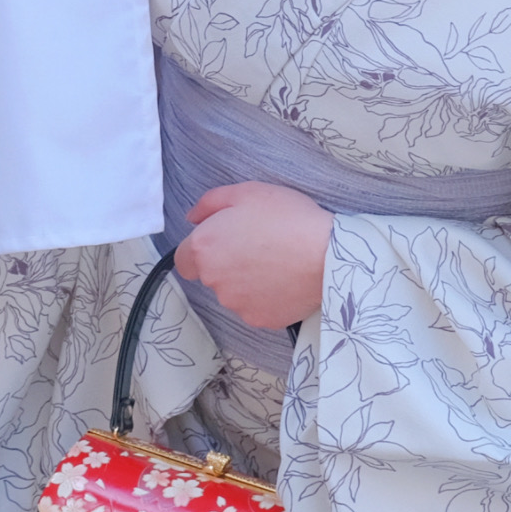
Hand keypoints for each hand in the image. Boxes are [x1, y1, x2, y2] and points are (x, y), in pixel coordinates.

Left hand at [173, 181, 334, 329]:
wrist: (327, 254)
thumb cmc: (288, 218)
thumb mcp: (247, 192)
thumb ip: (211, 203)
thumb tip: (193, 218)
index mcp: (204, 248)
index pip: (184, 259)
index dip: (200, 251)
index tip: (223, 242)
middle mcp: (214, 280)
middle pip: (212, 275)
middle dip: (228, 263)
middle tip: (259, 245)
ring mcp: (236, 303)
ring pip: (234, 293)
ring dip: (247, 280)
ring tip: (277, 261)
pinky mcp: (258, 319)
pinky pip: (256, 306)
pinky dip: (266, 296)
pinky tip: (285, 279)